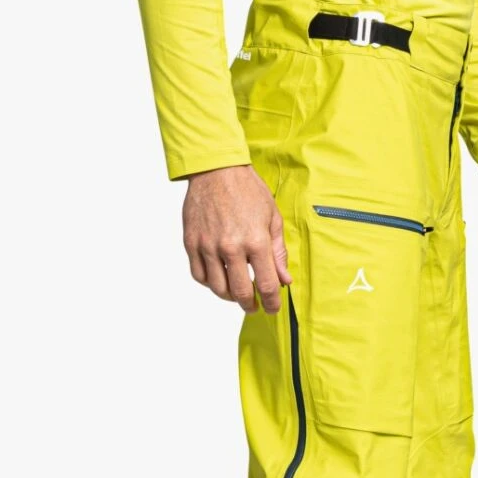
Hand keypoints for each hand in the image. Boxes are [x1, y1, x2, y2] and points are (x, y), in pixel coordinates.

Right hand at [182, 165, 291, 313]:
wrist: (216, 169)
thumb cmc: (247, 190)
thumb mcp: (272, 218)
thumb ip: (278, 252)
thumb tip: (285, 280)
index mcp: (256, 241)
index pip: (267, 285)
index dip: (272, 302)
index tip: (273, 308)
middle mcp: (231, 247)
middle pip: (241, 292)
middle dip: (250, 305)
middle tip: (254, 306)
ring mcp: (208, 246)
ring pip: (218, 288)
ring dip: (230, 296)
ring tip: (237, 294)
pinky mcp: (192, 242)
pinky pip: (199, 275)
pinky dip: (209, 283)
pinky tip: (218, 279)